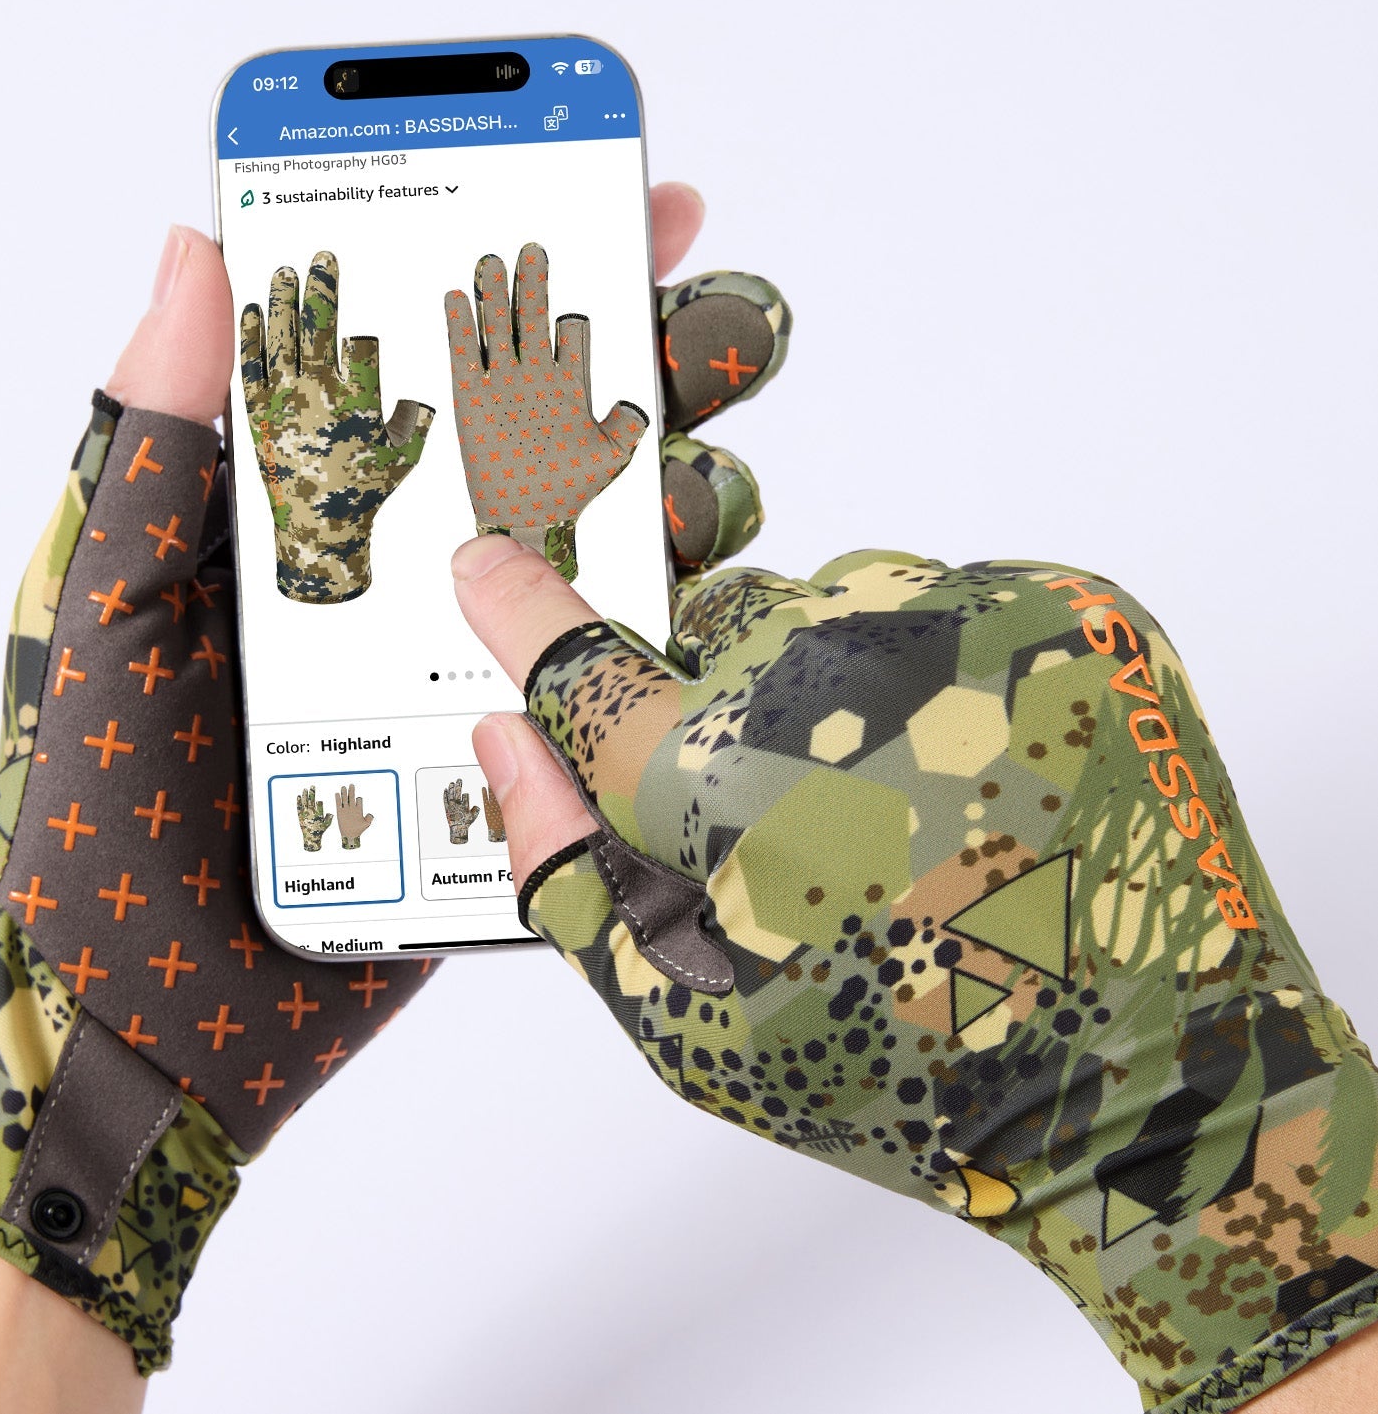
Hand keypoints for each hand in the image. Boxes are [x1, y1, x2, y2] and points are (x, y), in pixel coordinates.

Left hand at [0, 185, 791, 1390]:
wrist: (150, 1018)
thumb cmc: (105, 800)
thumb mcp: (111, 600)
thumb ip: (161, 435)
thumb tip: (199, 245)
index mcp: (323, 513)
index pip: (440, 361)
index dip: (529, 270)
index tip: (620, 196)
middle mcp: (419, 577)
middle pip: (560, 446)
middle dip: (655, 370)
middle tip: (722, 328)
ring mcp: (487, 672)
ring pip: (623, 560)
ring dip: (684, 502)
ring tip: (704, 486)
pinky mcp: (533, 773)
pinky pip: (631, 693)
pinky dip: (687, 643)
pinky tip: (724, 608)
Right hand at [335, 783, 373, 848]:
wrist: (350, 835)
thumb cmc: (359, 830)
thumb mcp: (366, 824)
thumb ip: (369, 818)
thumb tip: (370, 814)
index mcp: (359, 810)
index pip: (359, 800)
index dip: (358, 799)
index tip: (358, 800)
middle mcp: (352, 808)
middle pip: (351, 797)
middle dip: (352, 791)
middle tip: (351, 784)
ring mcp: (346, 810)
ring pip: (345, 799)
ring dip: (344, 793)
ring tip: (343, 787)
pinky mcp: (340, 812)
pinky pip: (338, 804)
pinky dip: (338, 799)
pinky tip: (337, 794)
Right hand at [456, 540, 1377, 1412]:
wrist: (1159, 1082)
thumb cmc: (916, 1076)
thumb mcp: (695, 1029)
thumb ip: (571, 876)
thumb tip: (505, 742)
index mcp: (724, 785)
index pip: (578, 664)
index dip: (519, 610)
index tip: (486, 562)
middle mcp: (835, 671)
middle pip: (714, 637)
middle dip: (721, 710)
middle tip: (804, 829)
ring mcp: (964, 625)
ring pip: (831, 604)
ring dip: (834, 680)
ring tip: (907, 803)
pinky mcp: (1066, 611)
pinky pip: (945, 598)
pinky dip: (941, 670)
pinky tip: (980, 774)